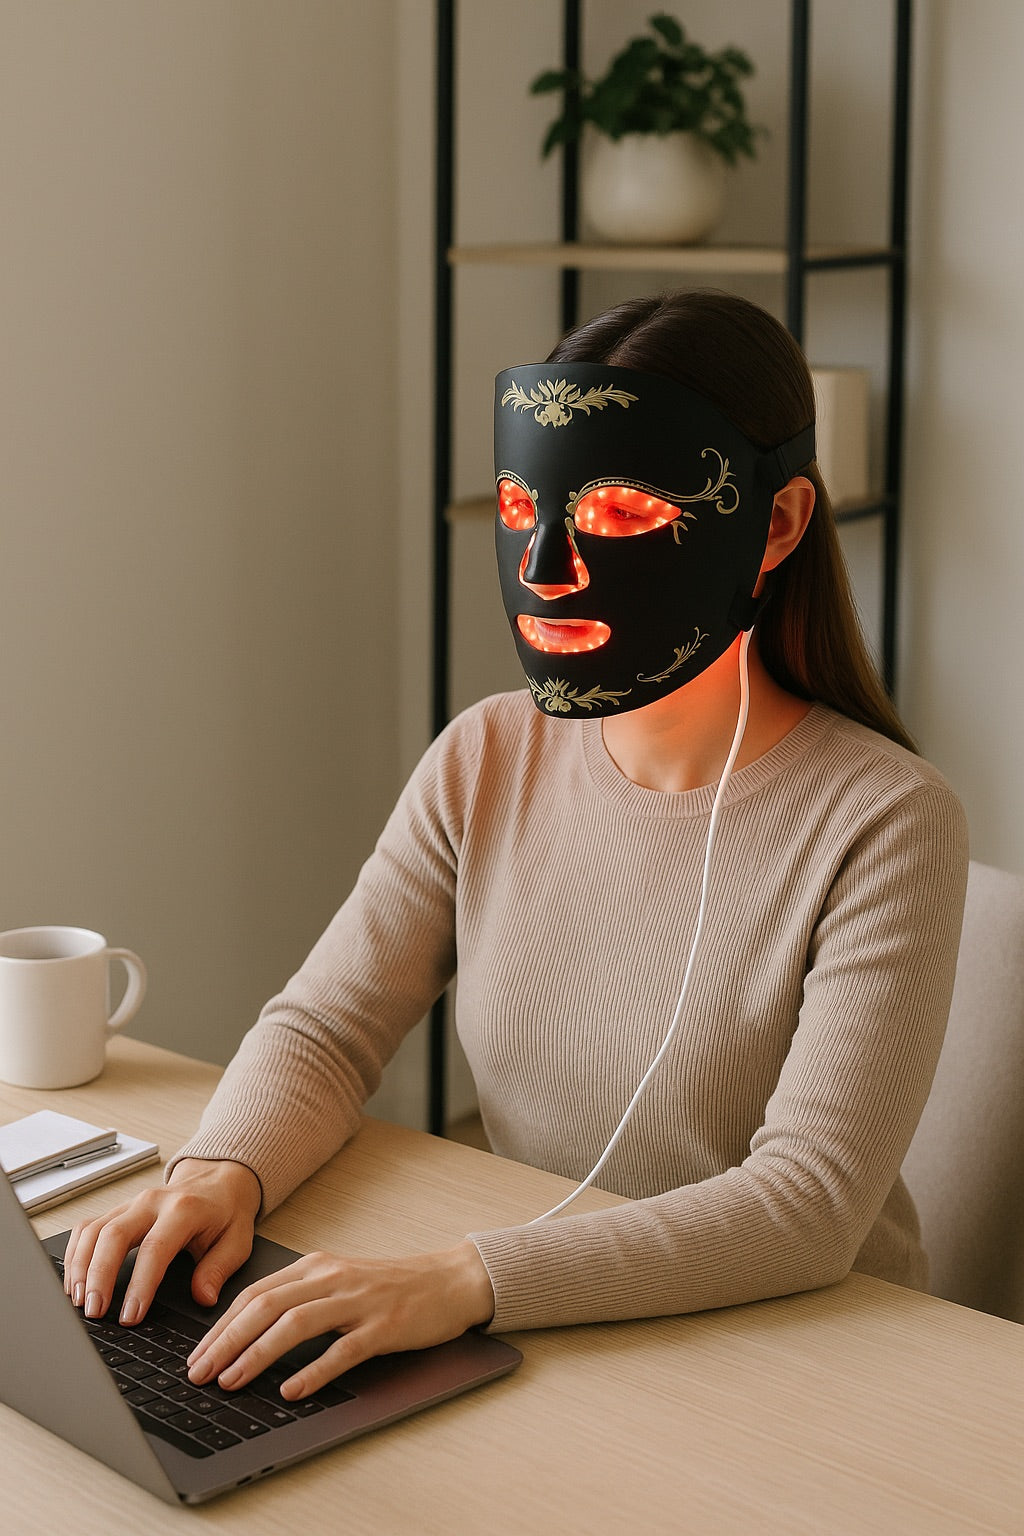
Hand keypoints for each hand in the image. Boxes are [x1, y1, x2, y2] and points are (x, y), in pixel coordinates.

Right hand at [62, 1157, 261, 1324]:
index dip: (140, 1284)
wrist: (219, 1181)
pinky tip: (74, 1281)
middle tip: (93, 1311)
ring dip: (81, 1267)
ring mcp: (132, 1204)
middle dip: (99, 1276)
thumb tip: (204, 1298)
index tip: (130, 1315)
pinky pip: (87, 1227)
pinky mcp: (119, 1210)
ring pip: (94, 1230)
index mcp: (185, 1210)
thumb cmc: (226, 1213)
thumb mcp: (237, 1241)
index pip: (156, 1248)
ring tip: (79, 1301)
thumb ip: (219, 1270)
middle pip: (114, 1235)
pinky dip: (75, 1254)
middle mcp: (153, 1202)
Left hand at [186, 1241, 494, 1399]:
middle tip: (200, 1373)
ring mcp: (358, 1301)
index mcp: (315, 1265)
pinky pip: (342, 1350)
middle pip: (265, 1305)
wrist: (451, 1280)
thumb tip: (247, 1332)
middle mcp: (332, 1277)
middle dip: (226, 1341)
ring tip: (231, 1381)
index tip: (197, 1355)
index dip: (220, 1325)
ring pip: (295, 1323)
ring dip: (257, 1354)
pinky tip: (292, 1390)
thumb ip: (300, 1297)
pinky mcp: (384, 1325)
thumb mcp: (339, 1280)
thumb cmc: (391, 1286)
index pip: (254, 1293)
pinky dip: (312, 1371)